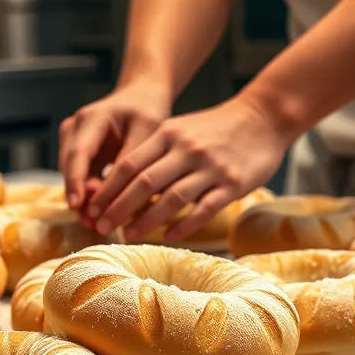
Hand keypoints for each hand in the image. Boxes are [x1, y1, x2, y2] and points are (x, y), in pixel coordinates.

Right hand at [58, 83, 170, 212]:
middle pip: (70, 167)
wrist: (140, 98)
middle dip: (79, 196)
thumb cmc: (147, 112)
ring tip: (94, 224)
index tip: (78, 205)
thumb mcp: (146, 132)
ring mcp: (72, 140)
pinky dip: (88, 194)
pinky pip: (79, 177)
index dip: (77, 181)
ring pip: (72, 176)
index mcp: (92, 118)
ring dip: (82, 199)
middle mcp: (75, 127)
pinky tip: (98, 214)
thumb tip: (118, 195)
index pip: (79, 153)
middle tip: (92, 223)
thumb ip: (131, 161)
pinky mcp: (77, 153)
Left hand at [86, 95, 291, 241]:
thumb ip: (154, 152)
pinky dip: (184, 226)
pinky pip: (204, 209)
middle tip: (100, 227)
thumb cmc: (215, 128)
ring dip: (146, 221)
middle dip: (118, 208)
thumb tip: (121, 185)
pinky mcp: (232, 184)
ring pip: (171, 199)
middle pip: (143, 183)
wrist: (263, 117)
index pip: (128, 164)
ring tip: (127, 236)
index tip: (91, 207)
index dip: (107, 189)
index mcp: (168, 134)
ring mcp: (210, 167)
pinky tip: (168, 237)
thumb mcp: (180, 129)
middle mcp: (186, 150)